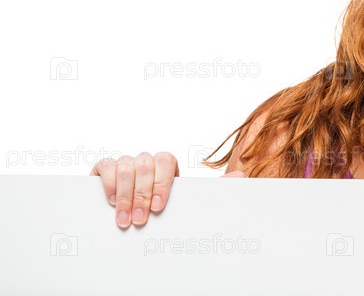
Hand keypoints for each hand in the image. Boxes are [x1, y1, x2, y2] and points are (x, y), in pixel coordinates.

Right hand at [90, 151, 245, 228]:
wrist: (131, 216)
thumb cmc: (161, 208)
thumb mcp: (185, 201)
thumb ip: (213, 189)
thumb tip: (242, 176)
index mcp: (166, 165)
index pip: (167, 160)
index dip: (162, 182)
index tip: (159, 207)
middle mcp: (146, 160)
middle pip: (145, 164)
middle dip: (142, 195)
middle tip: (141, 220)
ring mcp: (125, 162)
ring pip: (126, 166)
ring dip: (126, 195)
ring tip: (125, 218)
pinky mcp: (104, 169)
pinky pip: (106, 165)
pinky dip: (109, 183)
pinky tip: (112, 201)